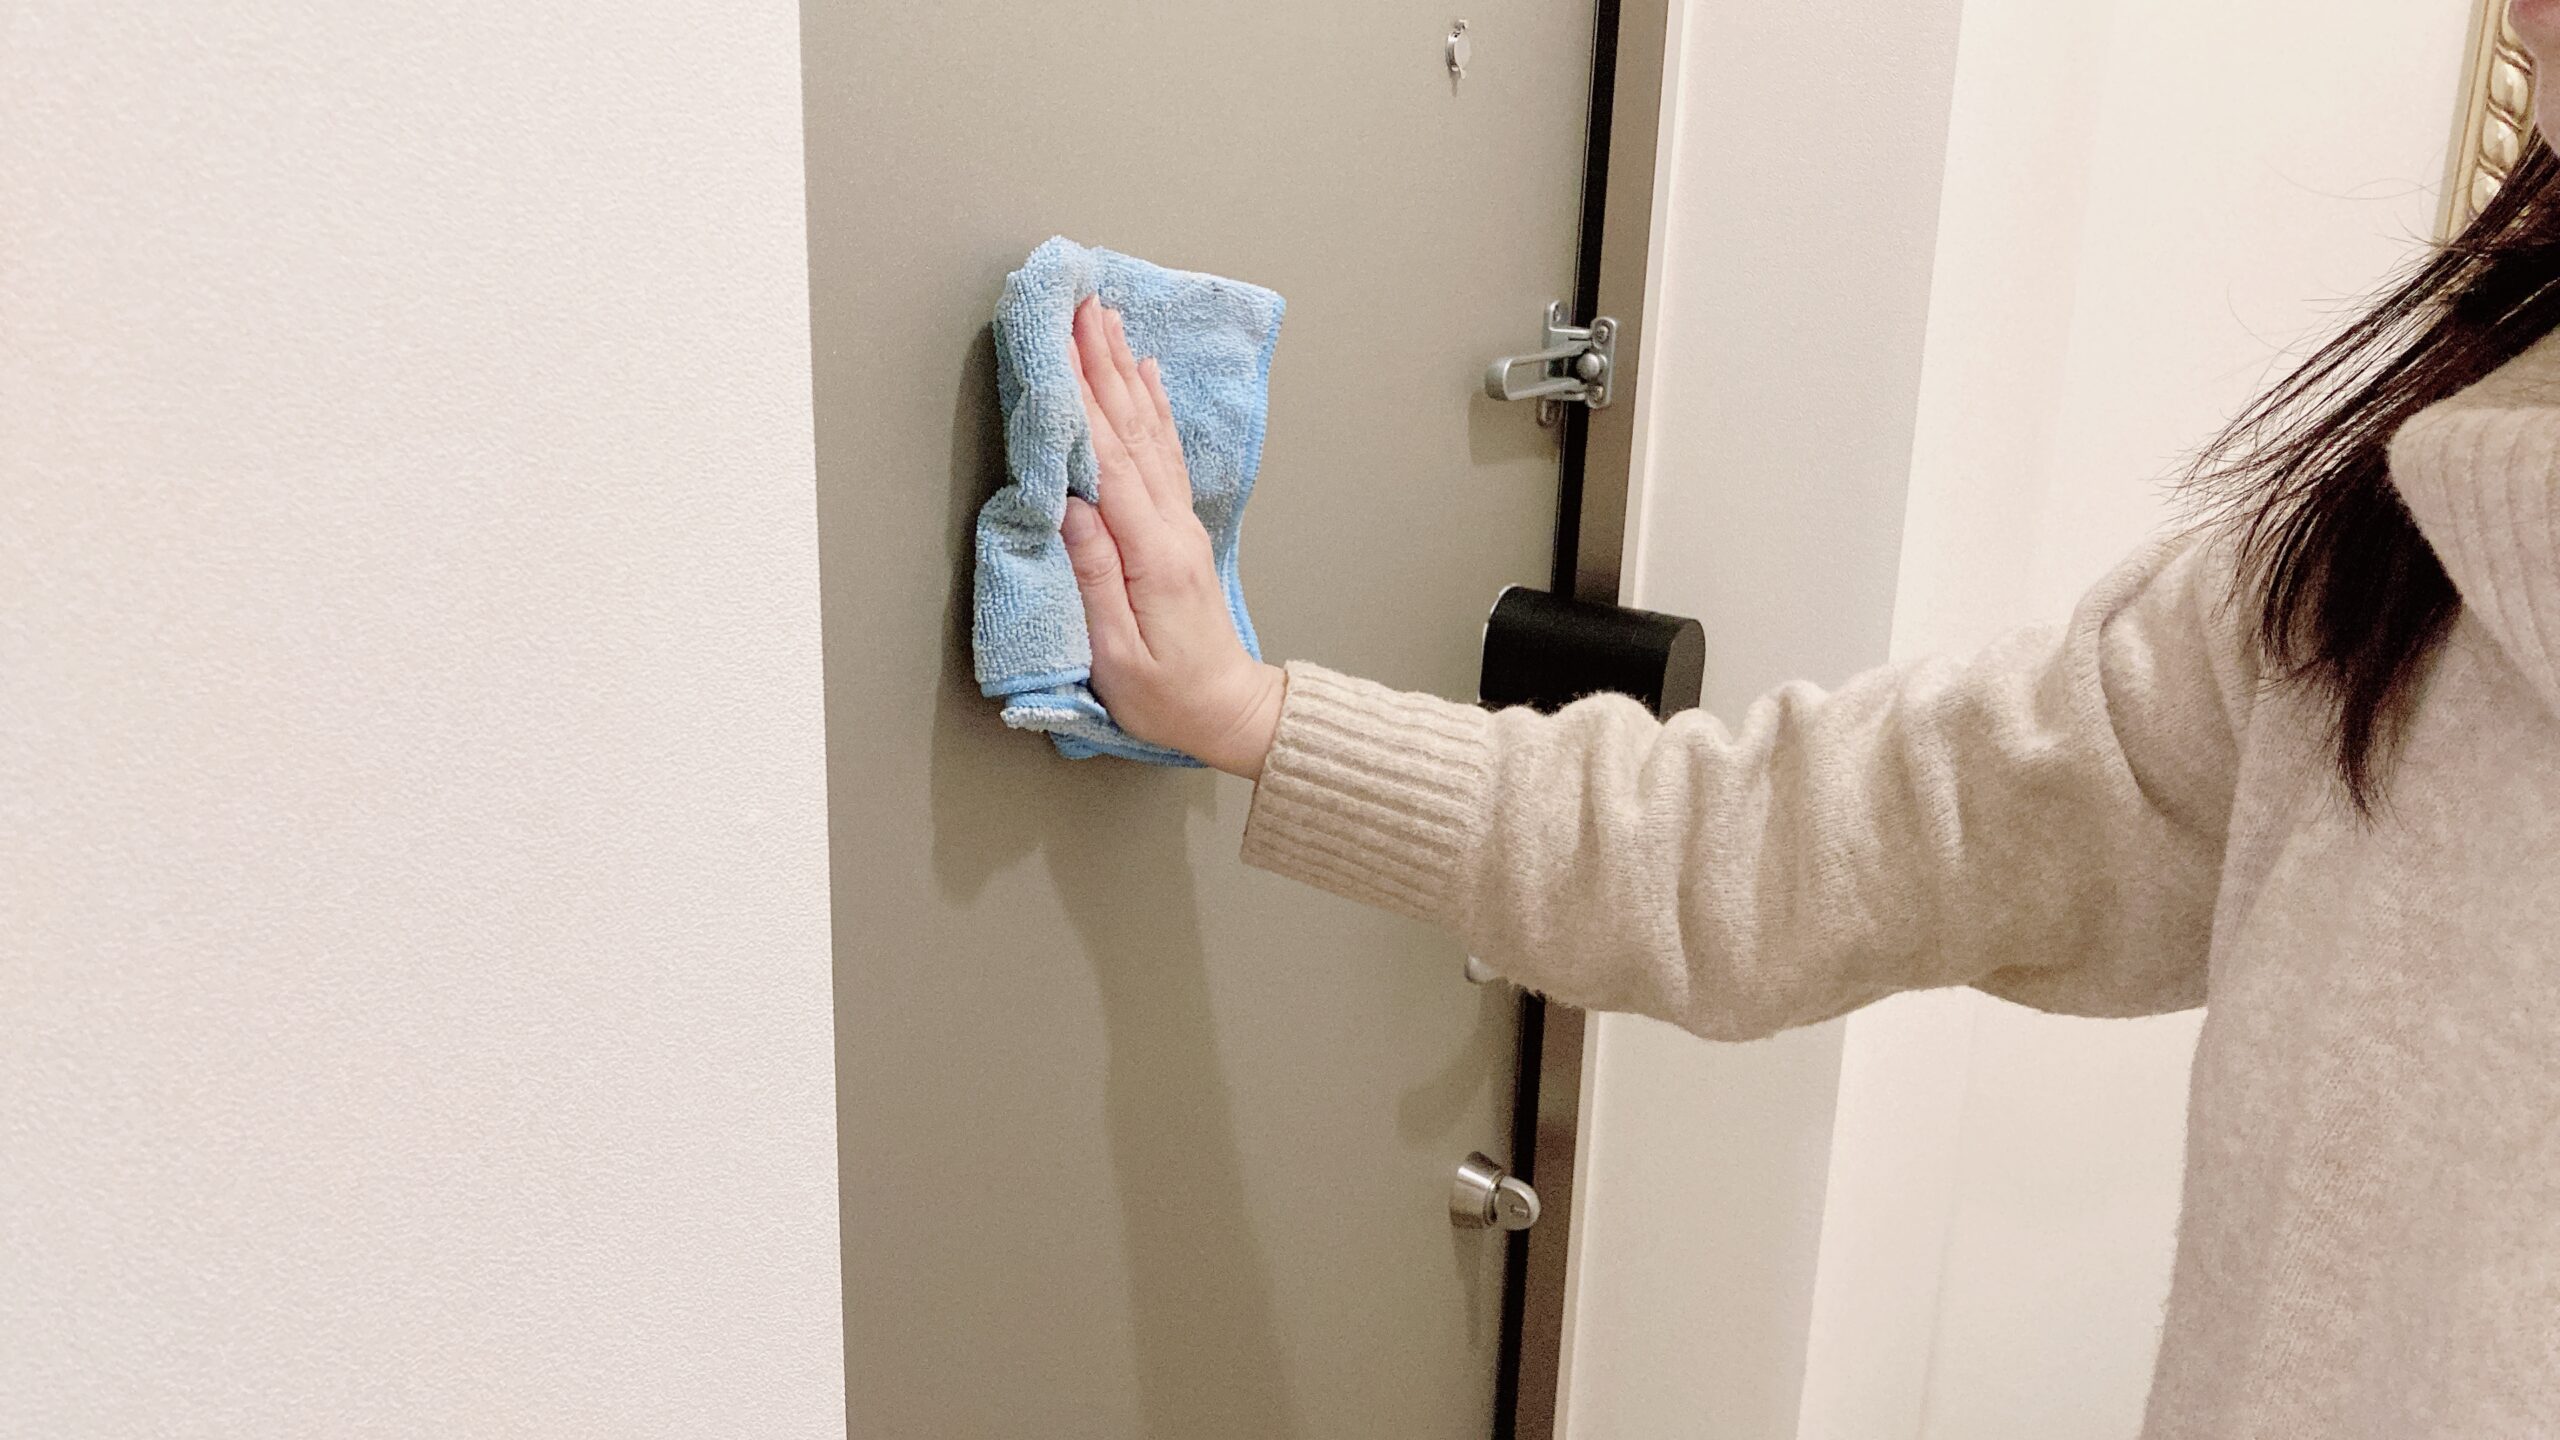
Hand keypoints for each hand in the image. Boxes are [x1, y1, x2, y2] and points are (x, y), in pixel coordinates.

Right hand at [1059, 296, 1285, 777]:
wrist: (1230, 712)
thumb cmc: (1167, 696)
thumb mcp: (1117, 652)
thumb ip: (1094, 576)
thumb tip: (1069, 504)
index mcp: (1150, 552)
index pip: (1107, 459)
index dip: (1081, 397)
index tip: (1060, 341)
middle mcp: (1171, 525)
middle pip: (1130, 429)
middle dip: (1102, 362)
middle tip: (1083, 302)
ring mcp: (1180, 523)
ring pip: (1148, 431)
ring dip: (1125, 372)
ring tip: (1108, 321)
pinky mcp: (1181, 529)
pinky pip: (1164, 452)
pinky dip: (1154, 407)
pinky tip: (1148, 375)